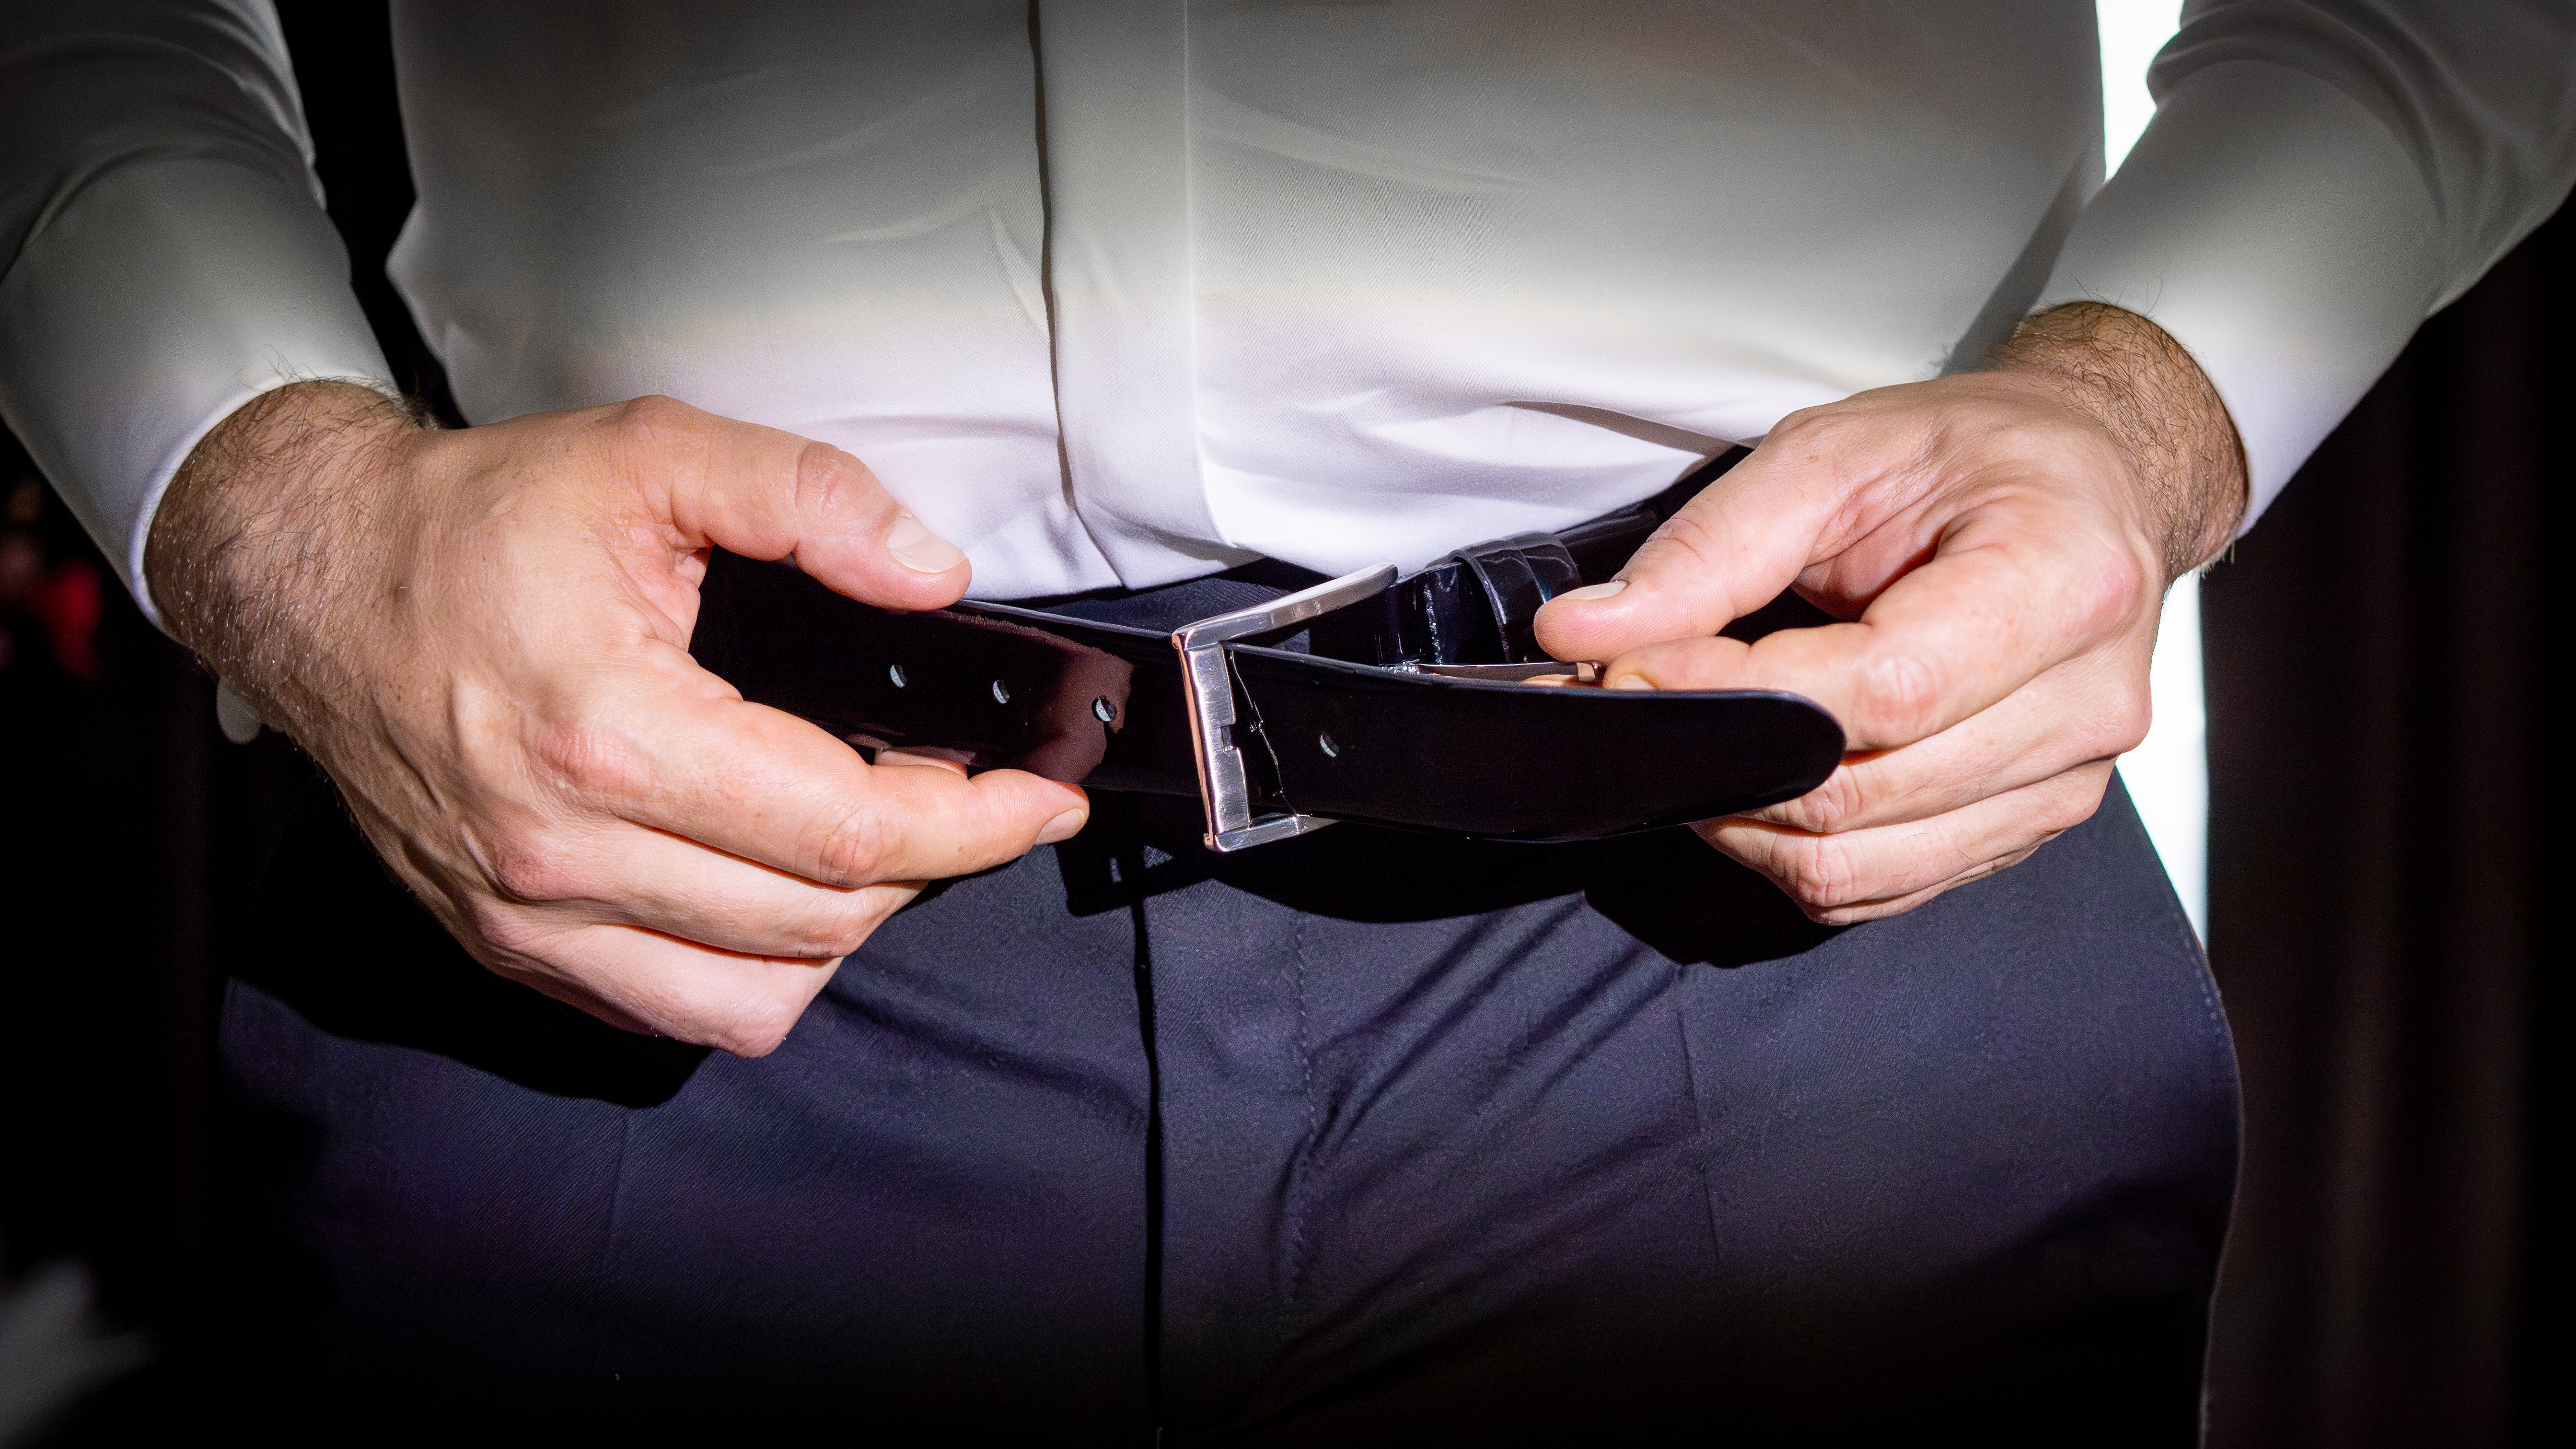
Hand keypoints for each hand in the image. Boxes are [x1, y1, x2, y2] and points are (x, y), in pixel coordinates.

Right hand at [149, 384, 1086, 1053]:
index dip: (974, 823)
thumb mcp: (650, 453)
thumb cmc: (475, 522)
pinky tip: (780, 893)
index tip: (1038, 800)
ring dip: (849, 929)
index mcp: (609, 734)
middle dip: (932, 865)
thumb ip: (808, 498)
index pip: (848, 830)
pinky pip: (673, 1016)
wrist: (315, 578)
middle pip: (820, 918)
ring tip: (877, 845)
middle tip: (974, 802)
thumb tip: (932, 572)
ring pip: (757, 995)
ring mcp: (527, 918)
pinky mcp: (507, 947)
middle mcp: (562, 851)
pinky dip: (757, 974)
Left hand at [1536, 303, 2244, 923]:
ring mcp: (2063, 784)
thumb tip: (1583, 631)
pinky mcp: (2023, 829)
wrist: (2084, 488)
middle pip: (1860, 793)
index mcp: (2065, 583)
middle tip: (1636, 689)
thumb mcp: (1831, 453)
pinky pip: (1879, 886)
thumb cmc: (1969, 459)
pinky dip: (1790, 849)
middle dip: (1718, 754)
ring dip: (1741, 815)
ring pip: (1856, 863)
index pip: (1882, 692)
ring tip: (1695, 733)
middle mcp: (2084, 704)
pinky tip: (1758, 778)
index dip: (1737, 697)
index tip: (1633, 664)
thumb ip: (1709, 549)